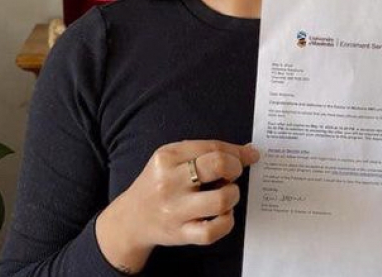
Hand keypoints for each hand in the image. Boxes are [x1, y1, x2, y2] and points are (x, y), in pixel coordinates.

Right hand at [96, 140, 259, 272]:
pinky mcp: (179, 233)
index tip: (250, 155)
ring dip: (232, 195)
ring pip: (221, 199)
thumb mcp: (173, 158)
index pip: (213, 147)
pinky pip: (213, 231)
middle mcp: (170, 182)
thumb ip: (207, 151)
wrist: (131, 218)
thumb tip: (249, 151)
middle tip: (232, 175)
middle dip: (235, 168)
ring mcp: (174, 209)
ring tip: (226, 195)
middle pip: (218, 166)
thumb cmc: (159, 183)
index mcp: (168, 157)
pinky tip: (222, 215)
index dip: (238, 152)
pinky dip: (226, 222)